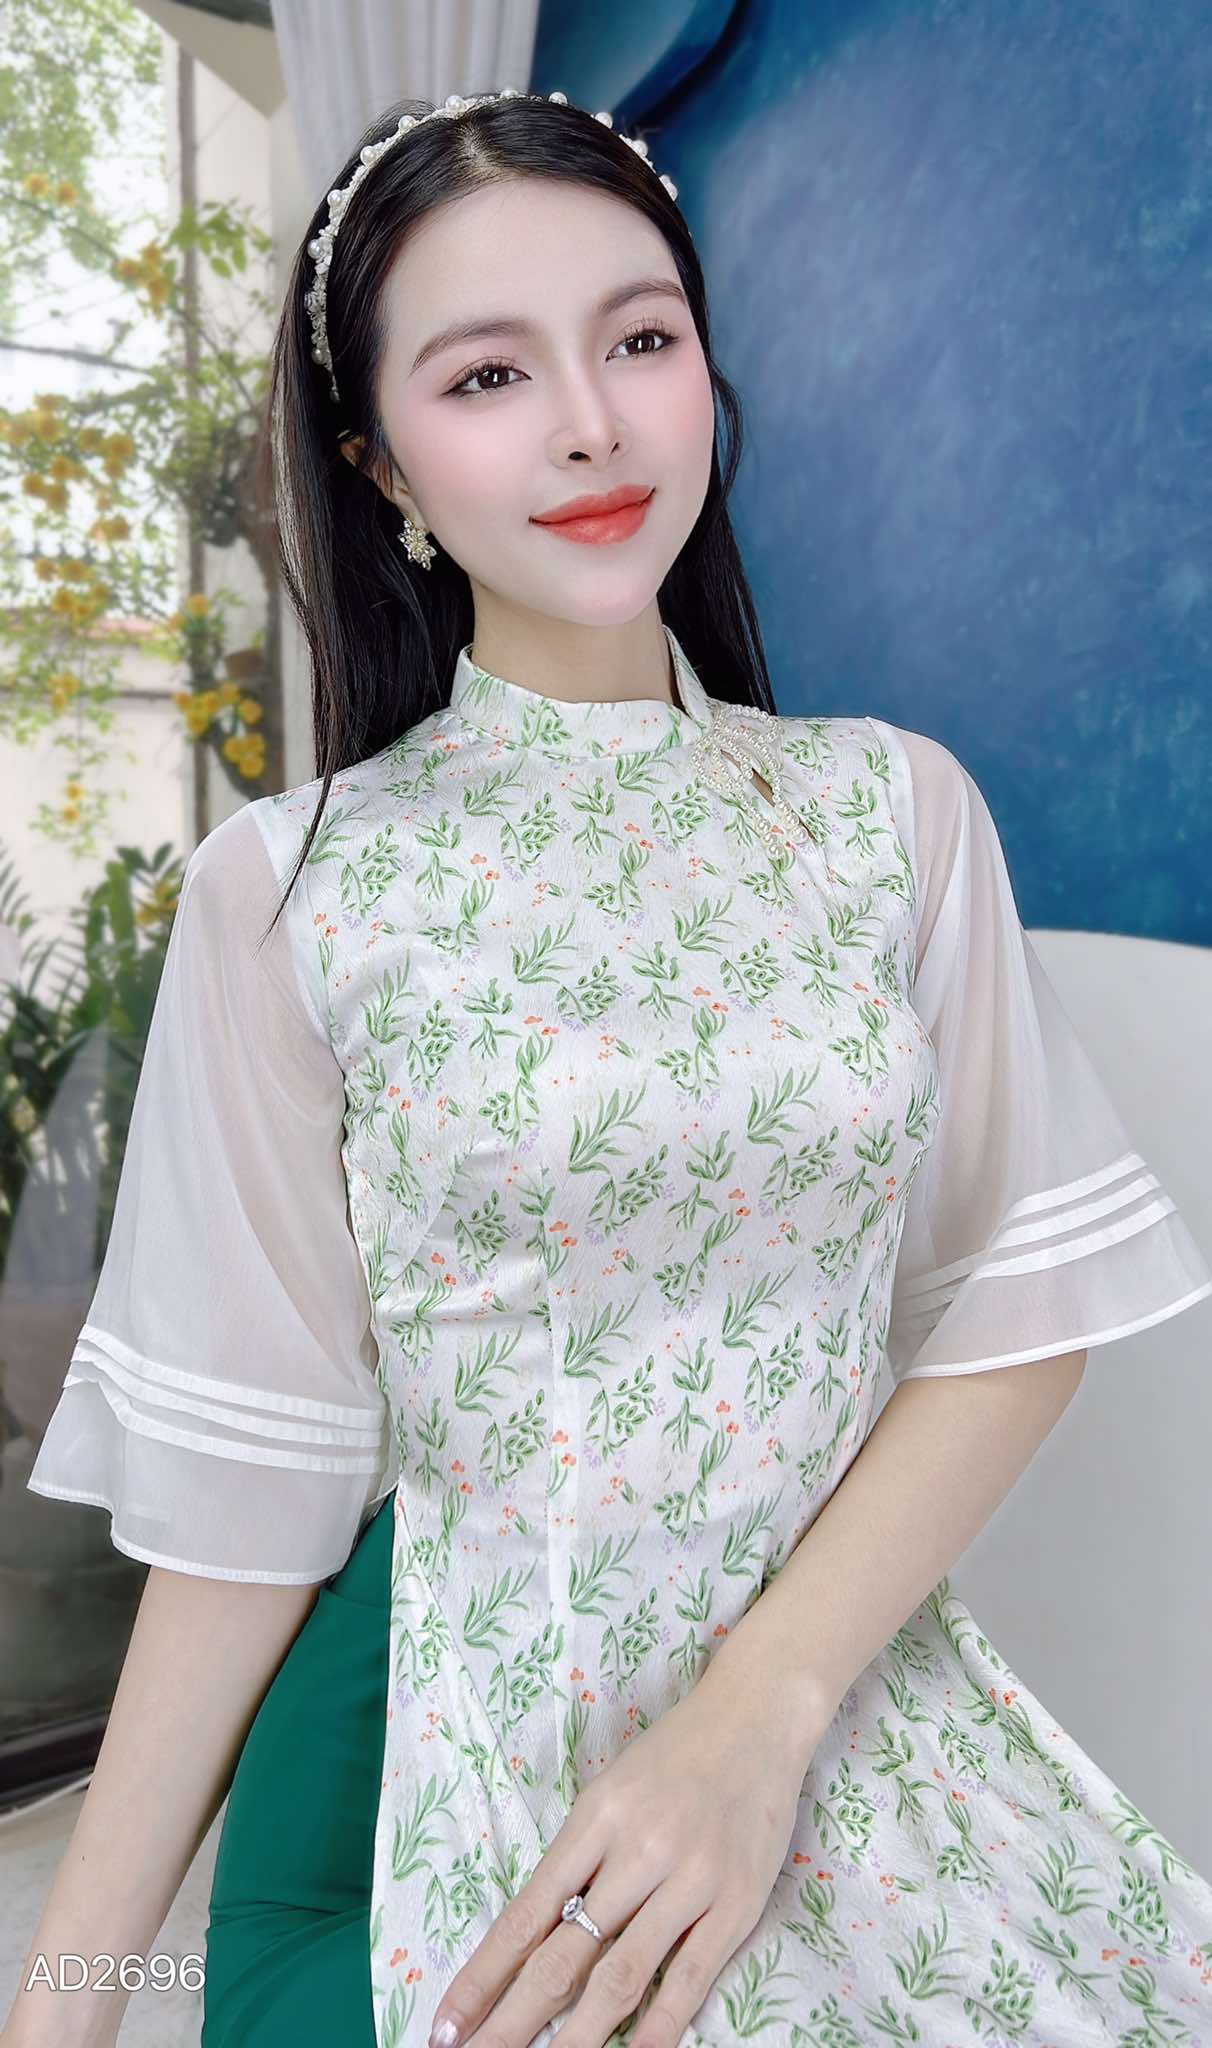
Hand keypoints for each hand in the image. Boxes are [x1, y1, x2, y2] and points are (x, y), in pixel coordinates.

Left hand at [425, 1657, 819, 2047]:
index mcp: (595, 1818)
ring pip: (620, 1975)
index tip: (444, 2023)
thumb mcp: (610, 1791)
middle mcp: (636, 1851)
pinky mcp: (736, 1903)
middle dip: (512, 2021)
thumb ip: (577, 1859)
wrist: (756, 1717)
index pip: (526, 1914)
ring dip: (576, 2038)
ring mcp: (688, 1880)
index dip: (484, 1975)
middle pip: (563, 1956)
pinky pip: (690, 1976)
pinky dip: (659, 2026)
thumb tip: (531, 1936)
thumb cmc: (675, 1755)